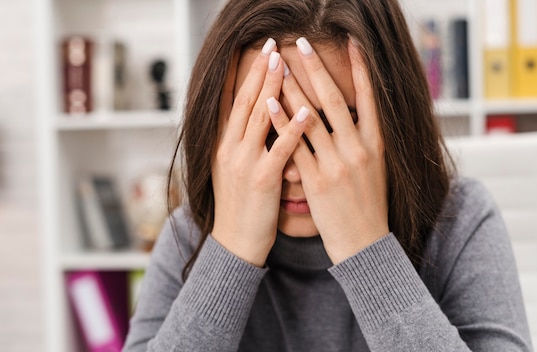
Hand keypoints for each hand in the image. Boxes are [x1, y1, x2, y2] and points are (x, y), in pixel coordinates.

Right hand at [211, 39, 307, 266]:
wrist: (234, 244)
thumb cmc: (241, 208)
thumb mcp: (234, 171)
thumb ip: (243, 145)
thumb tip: (257, 120)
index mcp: (223, 146)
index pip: (231, 102)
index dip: (244, 74)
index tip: (257, 52)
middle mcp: (229, 149)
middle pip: (245, 102)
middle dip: (260, 71)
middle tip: (272, 45)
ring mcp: (244, 163)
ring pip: (259, 117)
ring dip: (273, 88)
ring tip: (285, 63)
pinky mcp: (262, 180)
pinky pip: (279, 149)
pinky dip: (292, 128)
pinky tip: (305, 110)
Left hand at [273, 37, 388, 263]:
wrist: (365, 243)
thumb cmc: (370, 205)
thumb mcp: (378, 168)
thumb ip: (368, 139)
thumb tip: (360, 113)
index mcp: (377, 144)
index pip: (369, 97)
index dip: (361, 68)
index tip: (352, 42)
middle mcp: (358, 149)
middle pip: (333, 100)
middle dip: (316, 68)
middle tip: (301, 43)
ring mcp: (336, 164)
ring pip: (310, 118)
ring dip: (292, 88)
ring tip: (279, 66)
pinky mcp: (316, 180)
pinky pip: (294, 146)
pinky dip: (281, 122)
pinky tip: (269, 103)